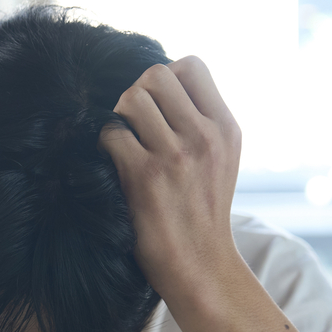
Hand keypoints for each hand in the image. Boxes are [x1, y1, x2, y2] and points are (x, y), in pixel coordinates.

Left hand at [97, 57, 241, 301]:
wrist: (200, 266)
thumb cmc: (201, 212)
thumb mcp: (220, 159)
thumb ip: (200, 120)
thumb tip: (158, 84)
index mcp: (226, 128)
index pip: (192, 65)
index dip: (167, 78)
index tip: (160, 108)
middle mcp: (205, 136)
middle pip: (156, 75)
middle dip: (138, 94)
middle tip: (135, 126)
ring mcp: (176, 155)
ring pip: (131, 98)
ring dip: (119, 118)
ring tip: (126, 144)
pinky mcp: (145, 176)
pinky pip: (111, 133)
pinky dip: (105, 145)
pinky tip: (115, 165)